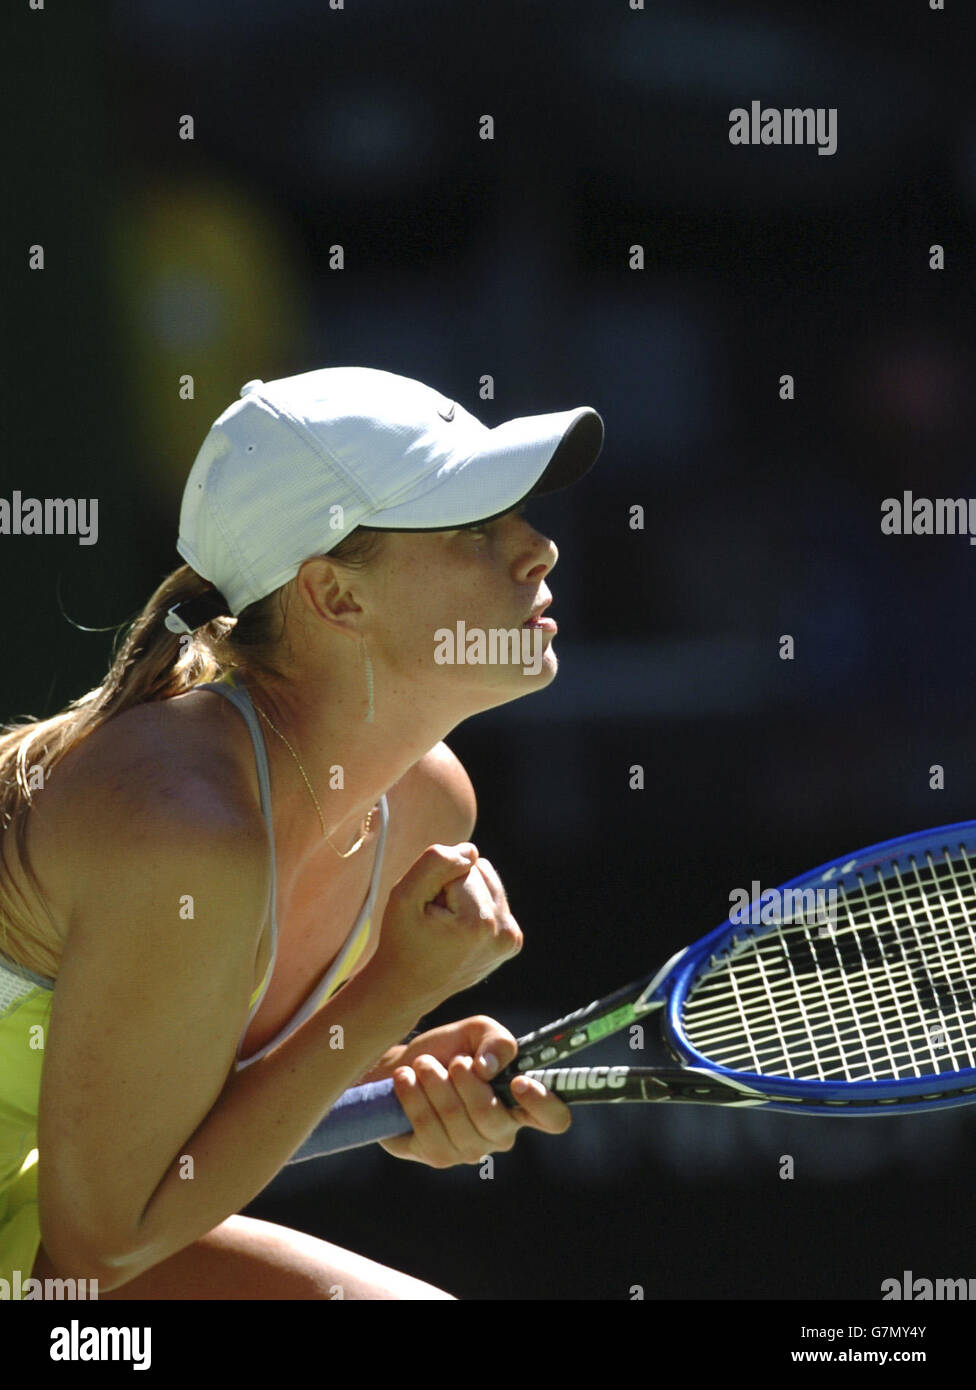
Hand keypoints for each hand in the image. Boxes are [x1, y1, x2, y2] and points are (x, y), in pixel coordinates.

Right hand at [368, 844, 522, 1015]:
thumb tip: (471, 852)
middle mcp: (504, 932)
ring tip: (447, 925)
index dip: (437, 883)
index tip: (427, 913)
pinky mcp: (512, 942)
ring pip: (489, 881)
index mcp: (480, 923)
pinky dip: (476, 907)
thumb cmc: (402, 940)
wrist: (407, 987)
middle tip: (435, 919)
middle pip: (481, 870)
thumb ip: (435, 862)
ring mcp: (511, 940)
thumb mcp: (403, 895)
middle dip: (454, 886)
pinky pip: (495, 900)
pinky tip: (459, 931)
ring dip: (466, 895)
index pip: (462, 867)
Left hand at [378, 1015, 571, 1167]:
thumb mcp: (477, 1033)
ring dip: (435, 1082)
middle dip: (465, 1080)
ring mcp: (471, 1149)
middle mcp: (501, 1133)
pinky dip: (413, 1096)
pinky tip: (406, 1079)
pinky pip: (428, 1128)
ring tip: (423, 1064)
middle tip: (453, 1060)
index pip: (553, 1118)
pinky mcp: (438, 1156)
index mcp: (521, 1103)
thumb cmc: (449, 1051)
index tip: (518, 1082)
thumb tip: (489, 1068)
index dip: (543, 1104)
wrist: (403, 1068)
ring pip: (455, 1119)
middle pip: (492, 1116)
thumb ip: (496, 1041)